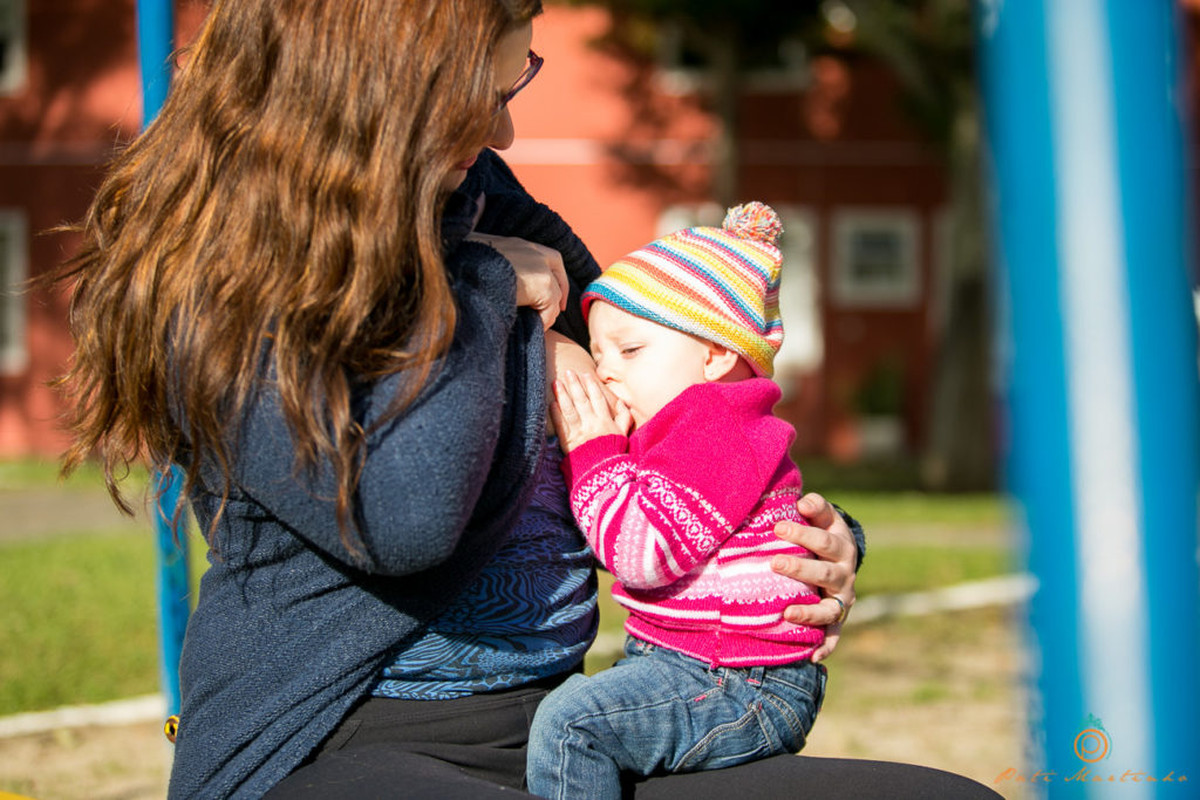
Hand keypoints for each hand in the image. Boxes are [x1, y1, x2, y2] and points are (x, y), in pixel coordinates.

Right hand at [466, 232, 567, 329]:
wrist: (460, 271)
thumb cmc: (460, 267)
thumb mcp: (473, 258)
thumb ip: (485, 264)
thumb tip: (476, 277)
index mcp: (514, 244)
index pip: (541, 254)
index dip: (548, 271)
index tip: (548, 289)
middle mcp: (530, 251)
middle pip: (556, 266)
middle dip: (559, 287)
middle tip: (555, 309)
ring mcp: (538, 266)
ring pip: (555, 291)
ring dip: (547, 310)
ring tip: (535, 325)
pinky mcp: (542, 283)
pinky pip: (550, 309)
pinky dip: (544, 321)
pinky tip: (532, 329)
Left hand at [549, 370, 631, 452]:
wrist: (602, 472)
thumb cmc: (613, 452)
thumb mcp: (623, 434)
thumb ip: (624, 417)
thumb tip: (622, 403)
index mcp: (605, 421)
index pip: (597, 398)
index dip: (591, 385)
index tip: (585, 375)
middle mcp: (592, 423)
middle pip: (581, 400)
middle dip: (574, 384)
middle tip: (568, 372)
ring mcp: (579, 432)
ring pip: (569, 409)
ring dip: (562, 395)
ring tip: (557, 383)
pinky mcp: (568, 441)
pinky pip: (561, 425)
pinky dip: (556, 413)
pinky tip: (551, 403)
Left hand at [773, 492, 857, 662]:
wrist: (841, 558)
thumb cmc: (821, 533)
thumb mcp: (823, 517)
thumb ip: (815, 506)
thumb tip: (803, 502)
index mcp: (842, 546)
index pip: (824, 541)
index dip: (803, 534)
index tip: (777, 527)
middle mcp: (845, 575)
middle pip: (825, 573)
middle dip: (800, 569)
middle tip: (774, 563)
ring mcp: (842, 599)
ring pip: (830, 610)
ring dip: (810, 612)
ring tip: (787, 612)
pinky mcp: (837, 620)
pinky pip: (833, 636)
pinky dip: (826, 647)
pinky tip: (812, 657)